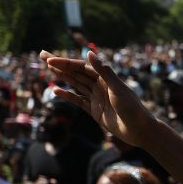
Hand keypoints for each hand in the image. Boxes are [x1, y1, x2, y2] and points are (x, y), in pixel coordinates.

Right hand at [40, 51, 155, 146]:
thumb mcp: (118, 89)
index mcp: (106, 78)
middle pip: (77, 72)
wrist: (140, 131)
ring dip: (63, 76)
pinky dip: (68, 96)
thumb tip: (89, 53)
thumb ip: (104, 71)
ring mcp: (97, 98)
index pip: (82, 67)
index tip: (50, 59)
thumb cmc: (132, 109)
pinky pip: (78, 101)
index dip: (65, 62)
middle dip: (60, 64)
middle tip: (42, 55)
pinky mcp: (95, 111)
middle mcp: (101, 86)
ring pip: (76, 84)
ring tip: (48, 68)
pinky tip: (57, 90)